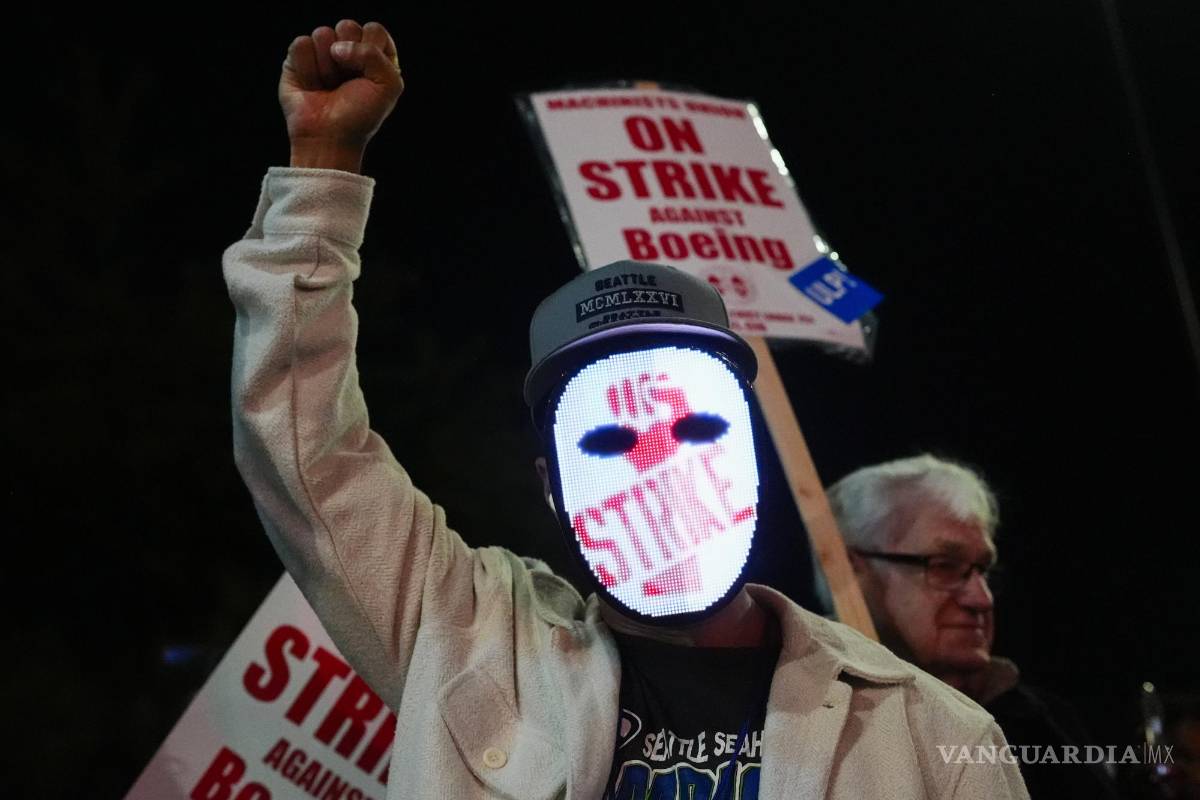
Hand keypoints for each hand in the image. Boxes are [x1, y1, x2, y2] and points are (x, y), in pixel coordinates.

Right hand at [279, 20, 403, 171]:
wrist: (329, 138)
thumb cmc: (360, 115)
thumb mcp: (388, 86)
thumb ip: (375, 54)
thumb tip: (338, 47)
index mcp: (373, 55)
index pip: (374, 30)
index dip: (371, 50)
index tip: (368, 76)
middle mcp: (348, 51)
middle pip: (347, 26)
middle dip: (348, 57)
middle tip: (346, 82)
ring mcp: (322, 53)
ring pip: (323, 33)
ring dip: (327, 67)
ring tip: (328, 86)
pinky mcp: (298, 59)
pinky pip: (302, 44)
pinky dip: (308, 69)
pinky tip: (311, 85)